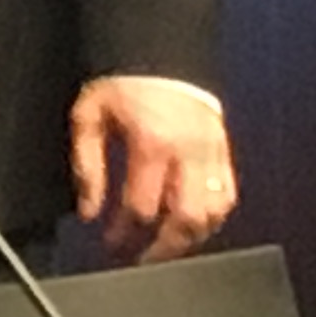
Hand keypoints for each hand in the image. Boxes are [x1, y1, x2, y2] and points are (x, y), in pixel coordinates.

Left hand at [72, 76, 234, 260]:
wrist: (159, 56)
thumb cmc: (120, 87)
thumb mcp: (88, 117)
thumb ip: (87, 165)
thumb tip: (89, 211)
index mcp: (152, 145)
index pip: (142, 207)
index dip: (124, 233)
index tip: (110, 244)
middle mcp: (189, 155)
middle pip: (185, 220)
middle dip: (163, 248)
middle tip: (142, 260)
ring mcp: (214, 156)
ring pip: (213, 216)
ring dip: (189, 239)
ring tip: (164, 248)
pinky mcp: (226, 155)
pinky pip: (227, 199)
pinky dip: (211, 220)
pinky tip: (189, 227)